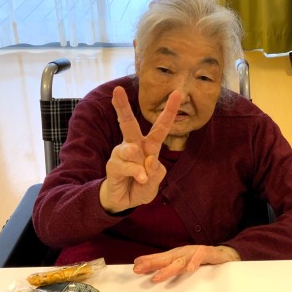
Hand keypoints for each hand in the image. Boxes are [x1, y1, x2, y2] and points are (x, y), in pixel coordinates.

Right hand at [99, 86, 180, 213]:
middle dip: (122, 106)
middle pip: (129, 123)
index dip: (169, 110)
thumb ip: (156, 172)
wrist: (124, 201)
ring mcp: (121, 154)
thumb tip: (150, 160)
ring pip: (130, 148)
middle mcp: (134, 146)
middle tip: (117, 90)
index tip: (177, 93)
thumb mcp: (155, 181)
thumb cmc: (141, 187)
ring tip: (142, 176)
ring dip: (138, 161)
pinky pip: (127, 165)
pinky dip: (136, 173)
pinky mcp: (113, 165)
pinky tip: (139, 179)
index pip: (161, 127)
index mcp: (150, 146)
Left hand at [133, 245, 240, 282]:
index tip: (135, 266)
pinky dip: (195, 262)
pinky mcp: (209, 253)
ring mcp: (196, 252)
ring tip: (157, 276)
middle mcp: (185, 253)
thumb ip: (168, 265)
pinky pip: (201, 256)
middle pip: (166, 259)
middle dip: (152, 264)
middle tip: (138, 269)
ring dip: (169, 268)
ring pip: (181, 260)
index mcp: (178, 255)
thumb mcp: (184, 263)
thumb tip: (148, 270)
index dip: (148, 261)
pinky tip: (190, 269)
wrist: (226, 254)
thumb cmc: (202, 259)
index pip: (160, 258)